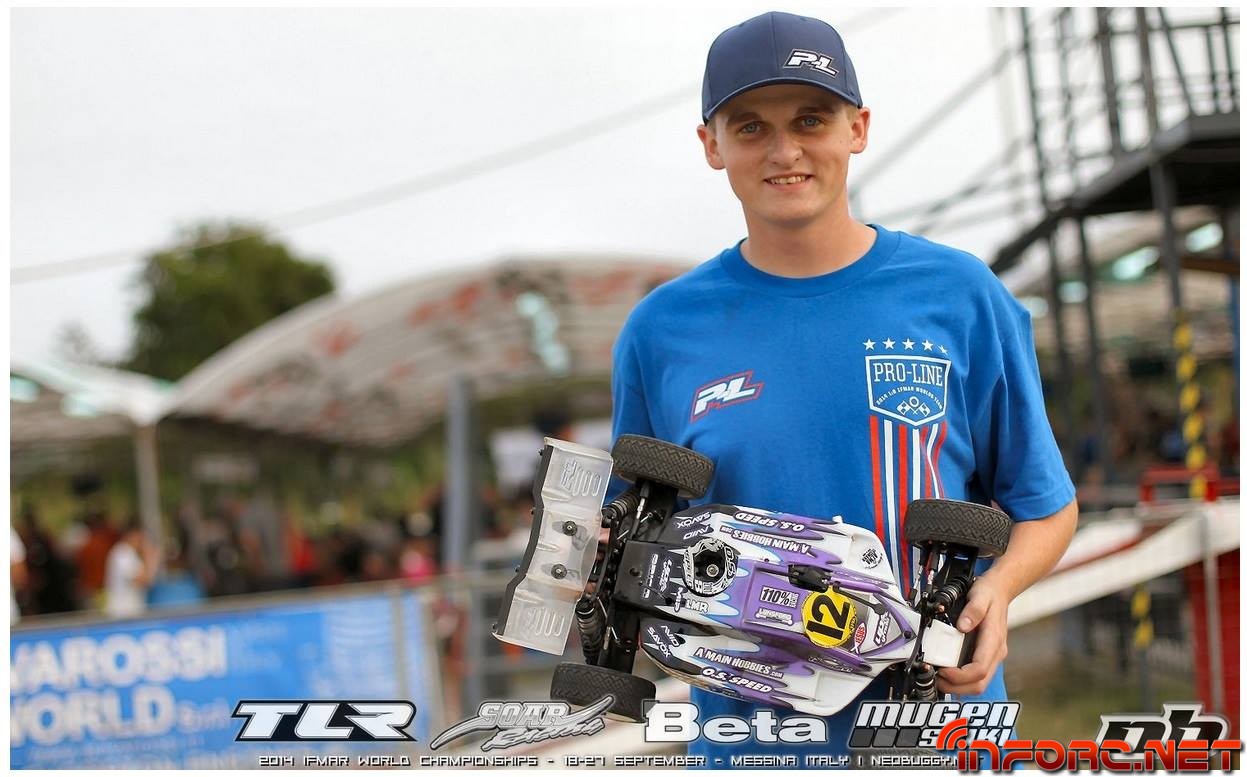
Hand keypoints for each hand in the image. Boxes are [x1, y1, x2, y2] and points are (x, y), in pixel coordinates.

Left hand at [936, 574, 1009, 695]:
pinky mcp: (986, 655)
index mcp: (994, 641)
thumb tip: (962, 626)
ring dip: (958, 686)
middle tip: (937, 680)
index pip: (980, 669)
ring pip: (978, 683)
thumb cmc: (989, 594)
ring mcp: (992, 655)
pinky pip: (976, 675)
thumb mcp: (980, 595)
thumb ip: (972, 610)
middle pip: (980, 683)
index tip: (944, 671)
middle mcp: (995, 652)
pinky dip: (961, 680)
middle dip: (957, 687)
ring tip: (939, 678)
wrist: (1000, 590)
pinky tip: (947, 673)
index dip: (961, 676)